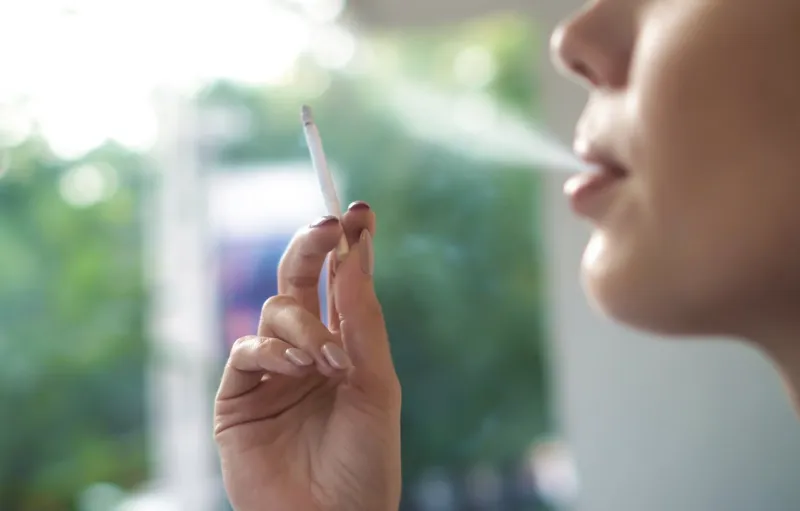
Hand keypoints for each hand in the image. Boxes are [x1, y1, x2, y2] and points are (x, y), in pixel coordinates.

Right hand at [214, 204, 401, 510]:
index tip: (358, 212)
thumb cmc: (366, 462)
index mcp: (344, 347)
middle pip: (298, 281)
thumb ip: (362, 320)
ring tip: (324, 359)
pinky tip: (295, 369)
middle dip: (312, 248)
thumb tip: (357, 251)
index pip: (340, 283)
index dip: (346, 245)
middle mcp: (306, 351)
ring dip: (302, 324)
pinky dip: (271, 351)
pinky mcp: (238, 398)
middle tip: (328, 226)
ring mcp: (271, 373)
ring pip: (274, 312)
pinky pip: (246, 352)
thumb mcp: (376, 384)